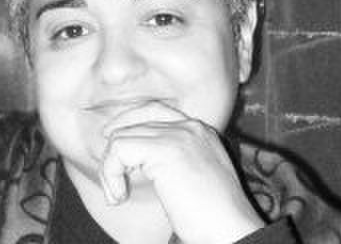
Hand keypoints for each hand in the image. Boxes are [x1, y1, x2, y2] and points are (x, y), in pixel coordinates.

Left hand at [99, 101, 264, 243]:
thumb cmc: (211, 215)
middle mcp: (190, 127)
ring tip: (117, 194)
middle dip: (115, 146)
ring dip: (111, 167)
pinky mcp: (165, 150)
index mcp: (199, 131)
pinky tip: (119, 196)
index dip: (129, 120)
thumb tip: (134, 153)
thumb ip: (170, 157)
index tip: (110, 137)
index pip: (155, 110)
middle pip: (136, 119)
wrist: (230, 232)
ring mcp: (179, 135)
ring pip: (123, 136)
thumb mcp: (192, 175)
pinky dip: (111, 173)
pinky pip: (119, 150)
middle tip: (110, 176)